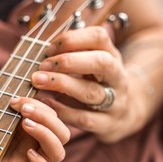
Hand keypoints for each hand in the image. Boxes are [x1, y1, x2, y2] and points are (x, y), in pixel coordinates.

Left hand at [0, 96, 69, 161]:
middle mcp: (36, 143)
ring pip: (59, 153)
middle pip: (63, 133)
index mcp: (33, 126)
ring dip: (47, 135)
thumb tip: (22, 79)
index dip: (42, 106)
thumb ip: (4, 93)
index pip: (54, 116)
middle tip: (22, 110)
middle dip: (46, 117)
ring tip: (25, 124)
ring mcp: (31, 161)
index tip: (16, 99)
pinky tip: (28, 153)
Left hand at [31, 26, 143, 142]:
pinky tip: (45, 102)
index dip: (72, 39)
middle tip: (43, 65)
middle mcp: (117, 77)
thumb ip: (72, 56)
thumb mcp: (92, 64)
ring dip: (62, 84)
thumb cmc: (98, 83)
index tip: (49, 48)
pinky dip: (62, 110)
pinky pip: (84, 118)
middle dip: (69, 61)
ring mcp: (115, 102)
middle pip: (101, 63)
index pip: (99, 37)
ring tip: (38, 80)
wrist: (124, 114)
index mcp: (112, 56)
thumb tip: (41, 52)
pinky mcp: (107, 124)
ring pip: (91, 92)